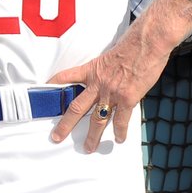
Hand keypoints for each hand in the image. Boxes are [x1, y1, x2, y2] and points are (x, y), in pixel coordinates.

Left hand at [50, 0, 191, 151]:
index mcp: (91, 70)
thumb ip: (104, 69)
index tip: (45, 89)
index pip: (66, 76)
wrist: (146, 44)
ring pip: (97, 120)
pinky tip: (119, 139)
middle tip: (56, 137)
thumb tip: (106, 76)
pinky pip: (121, 120)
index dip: (55, 83)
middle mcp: (98, 84)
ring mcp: (112, 93)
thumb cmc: (131, 45)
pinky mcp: (127, 99)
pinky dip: (120, 131)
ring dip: (93, 136)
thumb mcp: (109, 55)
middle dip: (65, 125)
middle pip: (76, 108)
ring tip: (88, 147)